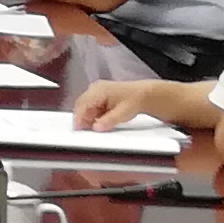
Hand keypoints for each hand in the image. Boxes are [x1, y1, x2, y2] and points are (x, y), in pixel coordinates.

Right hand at [73, 78, 190, 131]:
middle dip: (82, 119)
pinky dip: (92, 117)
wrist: (144, 95)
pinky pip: (91, 108)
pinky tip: (99, 123)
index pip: (82, 105)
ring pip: (85, 108)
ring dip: (87, 119)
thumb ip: (108, 120)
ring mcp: (96, 92)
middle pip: (81, 106)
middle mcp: (94, 89)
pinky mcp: (99, 97)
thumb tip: (96, 127)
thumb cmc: (134, 101)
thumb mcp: (123, 113)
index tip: (78, 130)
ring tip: (94, 129)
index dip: (78, 118)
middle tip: (85, 133)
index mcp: (98, 90)